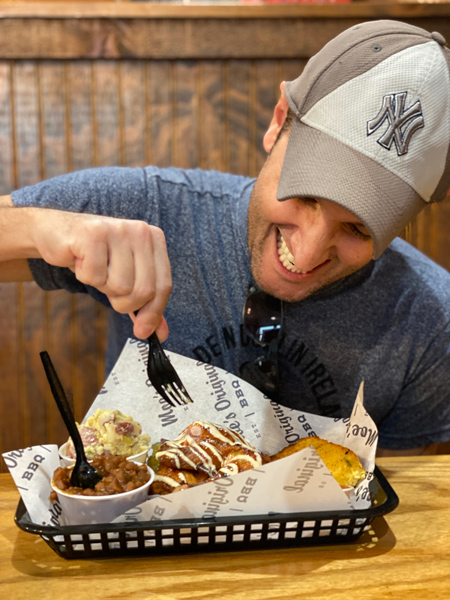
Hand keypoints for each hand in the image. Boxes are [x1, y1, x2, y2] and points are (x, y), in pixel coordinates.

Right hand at [28, 208, 171, 338]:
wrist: (55, 231)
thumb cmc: (93, 256)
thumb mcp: (124, 277)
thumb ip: (144, 302)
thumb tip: (160, 333)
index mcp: (154, 239)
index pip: (163, 285)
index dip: (153, 313)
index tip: (143, 331)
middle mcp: (141, 231)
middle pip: (144, 291)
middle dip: (123, 302)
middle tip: (108, 287)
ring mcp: (118, 231)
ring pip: (120, 286)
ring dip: (102, 286)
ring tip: (94, 268)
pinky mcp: (94, 235)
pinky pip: (95, 277)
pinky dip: (85, 276)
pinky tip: (81, 260)